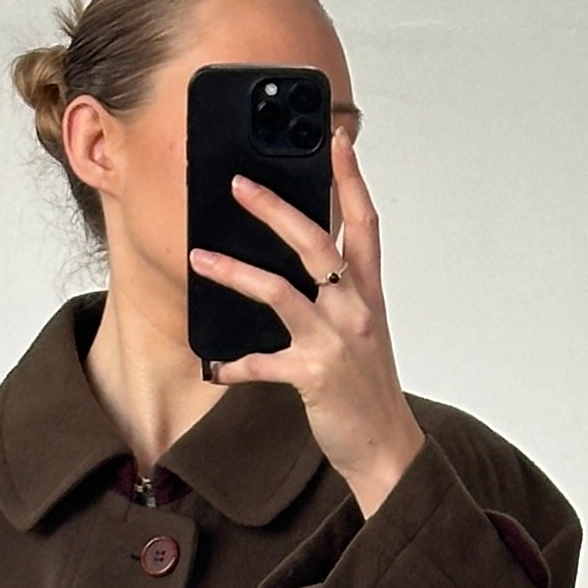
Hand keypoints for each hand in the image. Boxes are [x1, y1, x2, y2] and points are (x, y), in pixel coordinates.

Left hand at [190, 128, 425, 518]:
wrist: (387, 448)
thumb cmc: (368, 389)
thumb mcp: (362, 331)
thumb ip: (339, 294)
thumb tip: (302, 265)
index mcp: (368, 293)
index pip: (364, 223)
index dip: (351, 179)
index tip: (335, 139)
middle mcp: (355, 309)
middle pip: (316, 242)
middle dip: (275, 209)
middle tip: (239, 184)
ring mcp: (334, 340)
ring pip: (279, 291)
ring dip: (235, 271)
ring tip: (200, 257)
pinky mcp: (313, 376)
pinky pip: (263, 363)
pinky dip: (235, 365)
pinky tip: (214, 365)